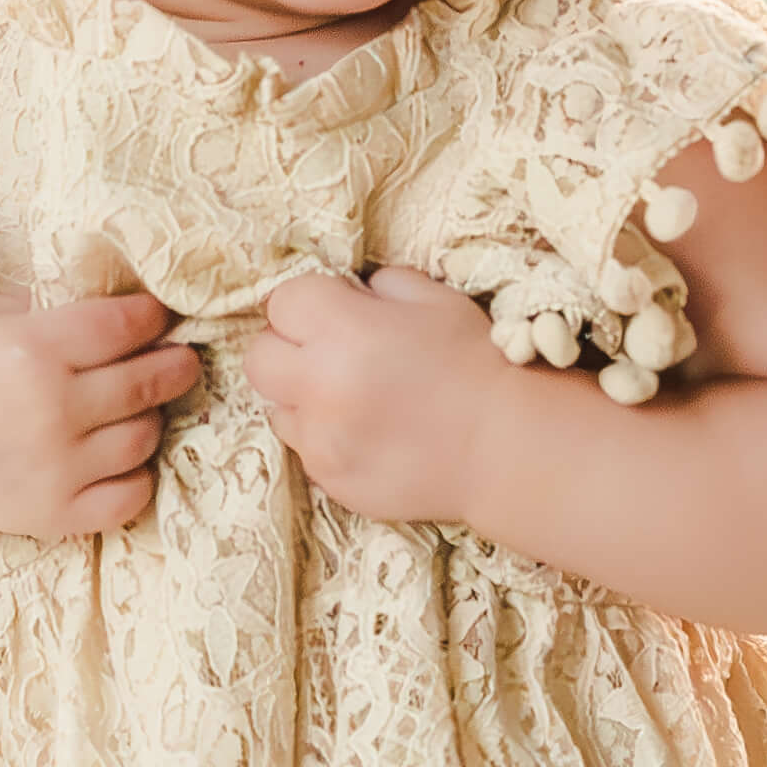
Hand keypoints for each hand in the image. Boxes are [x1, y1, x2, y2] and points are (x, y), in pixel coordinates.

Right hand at [0, 287, 198, 540]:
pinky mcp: (55, 514)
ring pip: (145, 436)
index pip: (126, 326)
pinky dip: (136, 475)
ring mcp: (55, 468)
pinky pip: (130, 495)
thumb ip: (51, 310)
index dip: (151, 317)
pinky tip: (121, 458)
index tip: (156, 317)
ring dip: (151, 418)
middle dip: (173, 364)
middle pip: (148, 381)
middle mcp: (50, 409)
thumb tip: (119, 298)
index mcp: (32, 349)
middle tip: (177, 358)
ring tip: (139, 406)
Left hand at [239, 262, 505, 526]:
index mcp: (344, 331)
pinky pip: (305, 450)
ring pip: (276, 407)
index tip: (338, 310)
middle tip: (329, 352)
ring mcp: (321, 440)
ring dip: (303, 396)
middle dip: (288, 347)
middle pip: (260, 356)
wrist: (507, 448)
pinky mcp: (330, 480)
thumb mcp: (436, 299)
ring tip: (352, 398)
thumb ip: (381, 286)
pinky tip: (369, 433)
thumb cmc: (477, 364)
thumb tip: (349, 292)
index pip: (283, 301)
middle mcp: (320, 386)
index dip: (311, 302)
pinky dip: (326, 438)